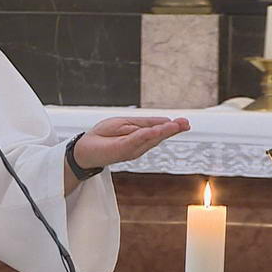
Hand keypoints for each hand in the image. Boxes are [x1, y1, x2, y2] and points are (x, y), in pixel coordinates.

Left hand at [73, 116, 189, 168]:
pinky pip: (136, 140)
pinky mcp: (122, 150)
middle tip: (185, 123)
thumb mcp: (124, 124)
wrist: (85, 148)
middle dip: (172, 129)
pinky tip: (156, 131)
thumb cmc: (104, 135)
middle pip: (158, 135)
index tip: (184, 122)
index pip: (158, 129)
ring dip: (163, 131)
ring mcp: (132, 148)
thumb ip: (143, 124)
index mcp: (140, 136)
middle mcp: (139, 145)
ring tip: (175, 125)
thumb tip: (164, 122)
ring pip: (150, 138)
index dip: (171, 126)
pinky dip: (146, 135)